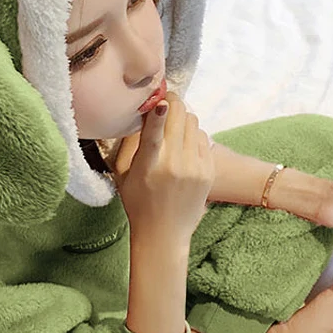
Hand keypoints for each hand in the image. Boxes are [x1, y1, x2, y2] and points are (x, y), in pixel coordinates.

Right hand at [114, 92, 213, 240]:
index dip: (158, 114)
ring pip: (193, 121)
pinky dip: (192, 134)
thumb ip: (130, 143)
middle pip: (179, 116)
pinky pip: (203, 136)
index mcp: (148, 167)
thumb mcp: (123, 174)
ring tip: (173, 127)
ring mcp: (195, 168)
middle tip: (164, 102)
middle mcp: (174, 166)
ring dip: (182, 117)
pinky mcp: (209, 170)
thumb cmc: (138, 201)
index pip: (154, 135)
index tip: (160, 100)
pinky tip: (184, 145)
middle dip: (171, 102)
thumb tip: (143, 112)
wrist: (165, 233)